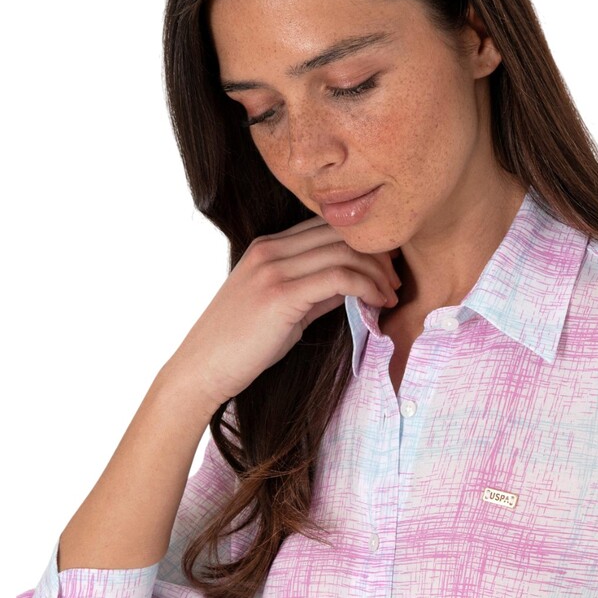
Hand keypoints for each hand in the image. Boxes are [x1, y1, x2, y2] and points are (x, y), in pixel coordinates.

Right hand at [171, 215, 400, 407]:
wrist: (200, 369)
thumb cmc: (239, 347)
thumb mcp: (282, 310)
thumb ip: (315, 292)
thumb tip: (354, 286)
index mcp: (267, 247)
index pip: (327, 228)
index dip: (363, 243)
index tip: (386, 267)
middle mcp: (269, 249)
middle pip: (339, 233)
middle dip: (377, 254)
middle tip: (396, 280)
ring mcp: (273, 268)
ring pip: (344, 252)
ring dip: (377, 273)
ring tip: (391, 295)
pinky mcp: (280, 294)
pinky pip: (339, 277)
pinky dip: (367, 287)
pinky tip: (377, 303)